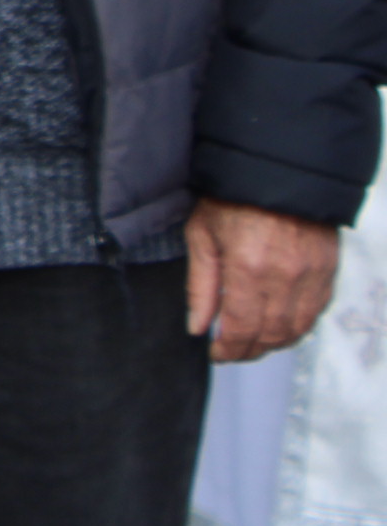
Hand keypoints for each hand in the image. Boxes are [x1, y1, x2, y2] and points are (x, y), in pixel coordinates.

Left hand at [188, 196, 342, 361]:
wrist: (277, 171)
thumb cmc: (232, 199)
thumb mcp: (202, 235)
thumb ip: (201, 286)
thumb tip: (198, 327)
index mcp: (249, 267)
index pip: (242, 328)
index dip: (229, 349)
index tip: (216, 354)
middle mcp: (286, 276)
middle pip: (271, 334)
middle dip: (249, 350)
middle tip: (231, 351)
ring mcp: (312, 275)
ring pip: (297, 329)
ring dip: (274, 343)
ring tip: (252, 342)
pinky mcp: (328, 270)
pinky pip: (315, 312)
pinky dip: (297, 326)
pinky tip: (279, 325)